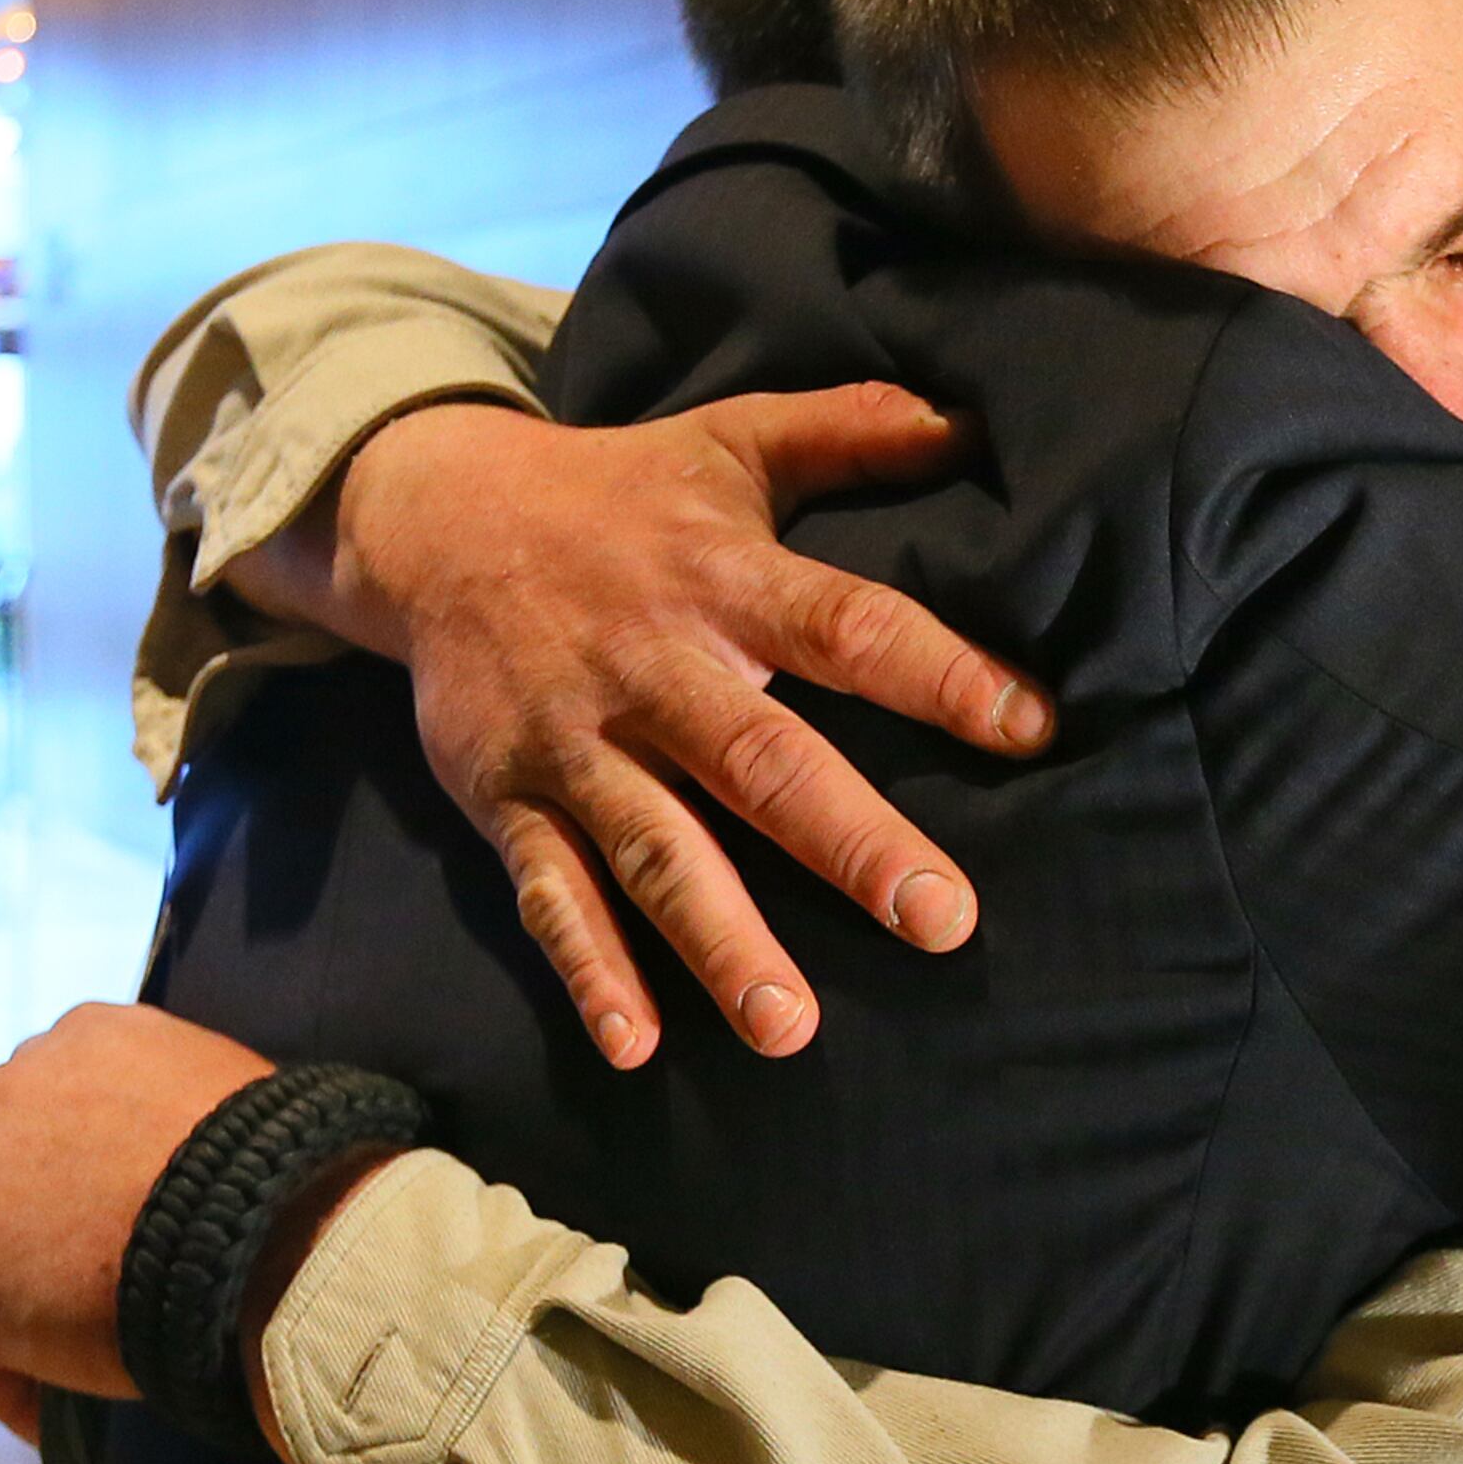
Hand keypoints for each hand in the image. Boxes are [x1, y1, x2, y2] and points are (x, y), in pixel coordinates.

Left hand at [0, 1002, 279, 1440]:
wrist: (266, 1229)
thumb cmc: (282, 1167)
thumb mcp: (235, 1091)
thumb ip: (185, 1109)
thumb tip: (196, 1160)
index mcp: (84, 1037)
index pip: (67, 1105)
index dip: (92, 1168)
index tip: (129, 1218)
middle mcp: (9, 1089)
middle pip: (10, 1169)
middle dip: (46, 1220)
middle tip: (111, 1280)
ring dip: (24, 1294)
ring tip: (82, 1352)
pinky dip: (11, 1378)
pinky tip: (57, 1411)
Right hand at [243, 386, 1055, 1067]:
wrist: (432, 517)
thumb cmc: (618, 493)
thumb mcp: (727, 441)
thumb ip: (848, 430)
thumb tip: (970, 417)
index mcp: (722, 578)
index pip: (847, 626)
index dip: (938, 674)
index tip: (1030, 728)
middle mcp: (653, 666)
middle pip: (761, 762)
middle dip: (850, 844)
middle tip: (942, 921)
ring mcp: (576, 742)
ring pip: (656, 850)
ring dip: (721, 941)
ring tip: (790, 1030)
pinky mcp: (507, 797)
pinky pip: (550, 894)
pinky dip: (590, 970)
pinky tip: (636, 1046)